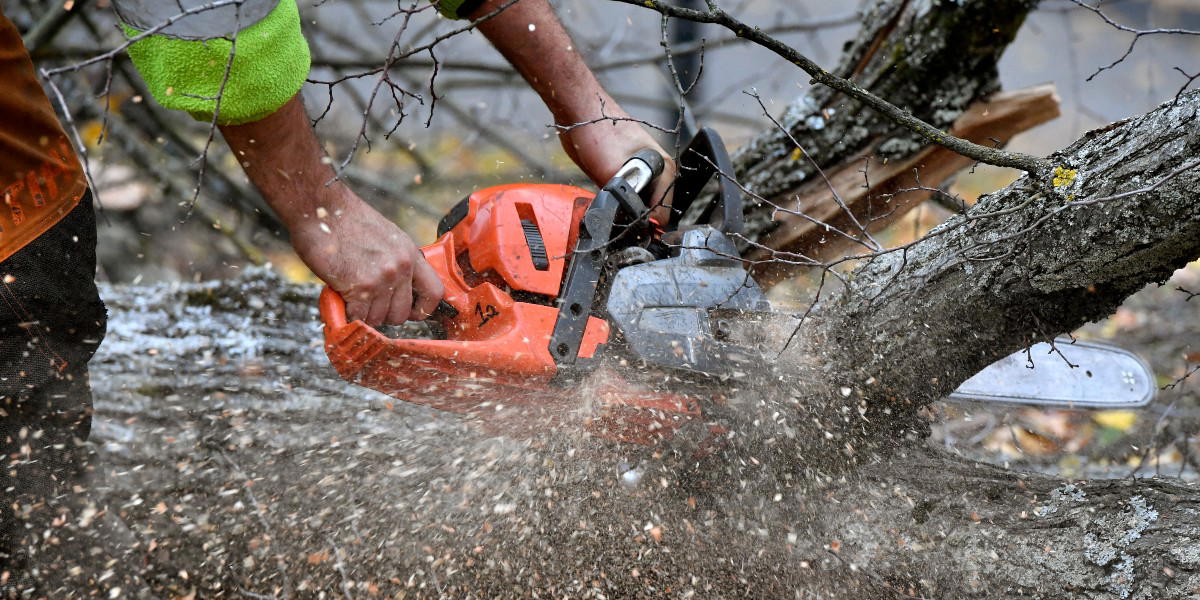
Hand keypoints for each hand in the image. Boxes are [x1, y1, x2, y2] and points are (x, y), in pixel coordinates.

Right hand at [290, 188, 443, 325]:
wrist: (322, 209)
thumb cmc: (347, 221)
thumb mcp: (387, 238)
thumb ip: (396, 261)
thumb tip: (397, 288)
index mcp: (410, 254)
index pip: (434, 292)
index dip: (423, 309)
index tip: (410, 312)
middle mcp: (401, 267)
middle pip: (402, 313)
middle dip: (384, 314)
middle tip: (368, 303)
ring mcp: (383, 279)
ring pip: (379, 318)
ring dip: (363, 313)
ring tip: (351, 294)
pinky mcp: (361, 288)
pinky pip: (359, 317)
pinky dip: (348, 313)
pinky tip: (342, 298)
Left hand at [559, 119, 675, 221]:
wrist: (580, 109)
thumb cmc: (597, 131)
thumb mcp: (608, 173)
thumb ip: (621, 201)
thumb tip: (624, 220)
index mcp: (664, 169)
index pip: (662, 213)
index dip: (643, 226)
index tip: (626, 230)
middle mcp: (660, 168)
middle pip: (651, 208)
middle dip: (632, 215)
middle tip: (612, 213)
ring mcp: (645, 166)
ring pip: (638, 200)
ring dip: (623, 205)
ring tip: (607, 197)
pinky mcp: (630, 166)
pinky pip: (627, 190)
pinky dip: (616, 195)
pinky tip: (603, 188)